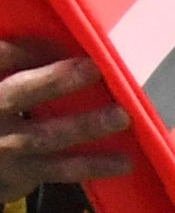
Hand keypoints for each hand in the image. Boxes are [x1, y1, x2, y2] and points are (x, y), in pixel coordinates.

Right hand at [0, 42, 131, 205]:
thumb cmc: (4, 112)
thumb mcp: (7, 87)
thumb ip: (22, 64)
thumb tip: (65, 42)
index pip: (1, 57)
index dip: (26, 48)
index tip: (63, 39)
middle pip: (19, 93)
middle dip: (53, 81)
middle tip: (92, 69)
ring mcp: (5, 146)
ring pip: (44, 135)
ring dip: (84, 126)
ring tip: (120, 116)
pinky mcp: (21, 173)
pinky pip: (59, 170)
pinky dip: (91, 166)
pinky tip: (124, 162)